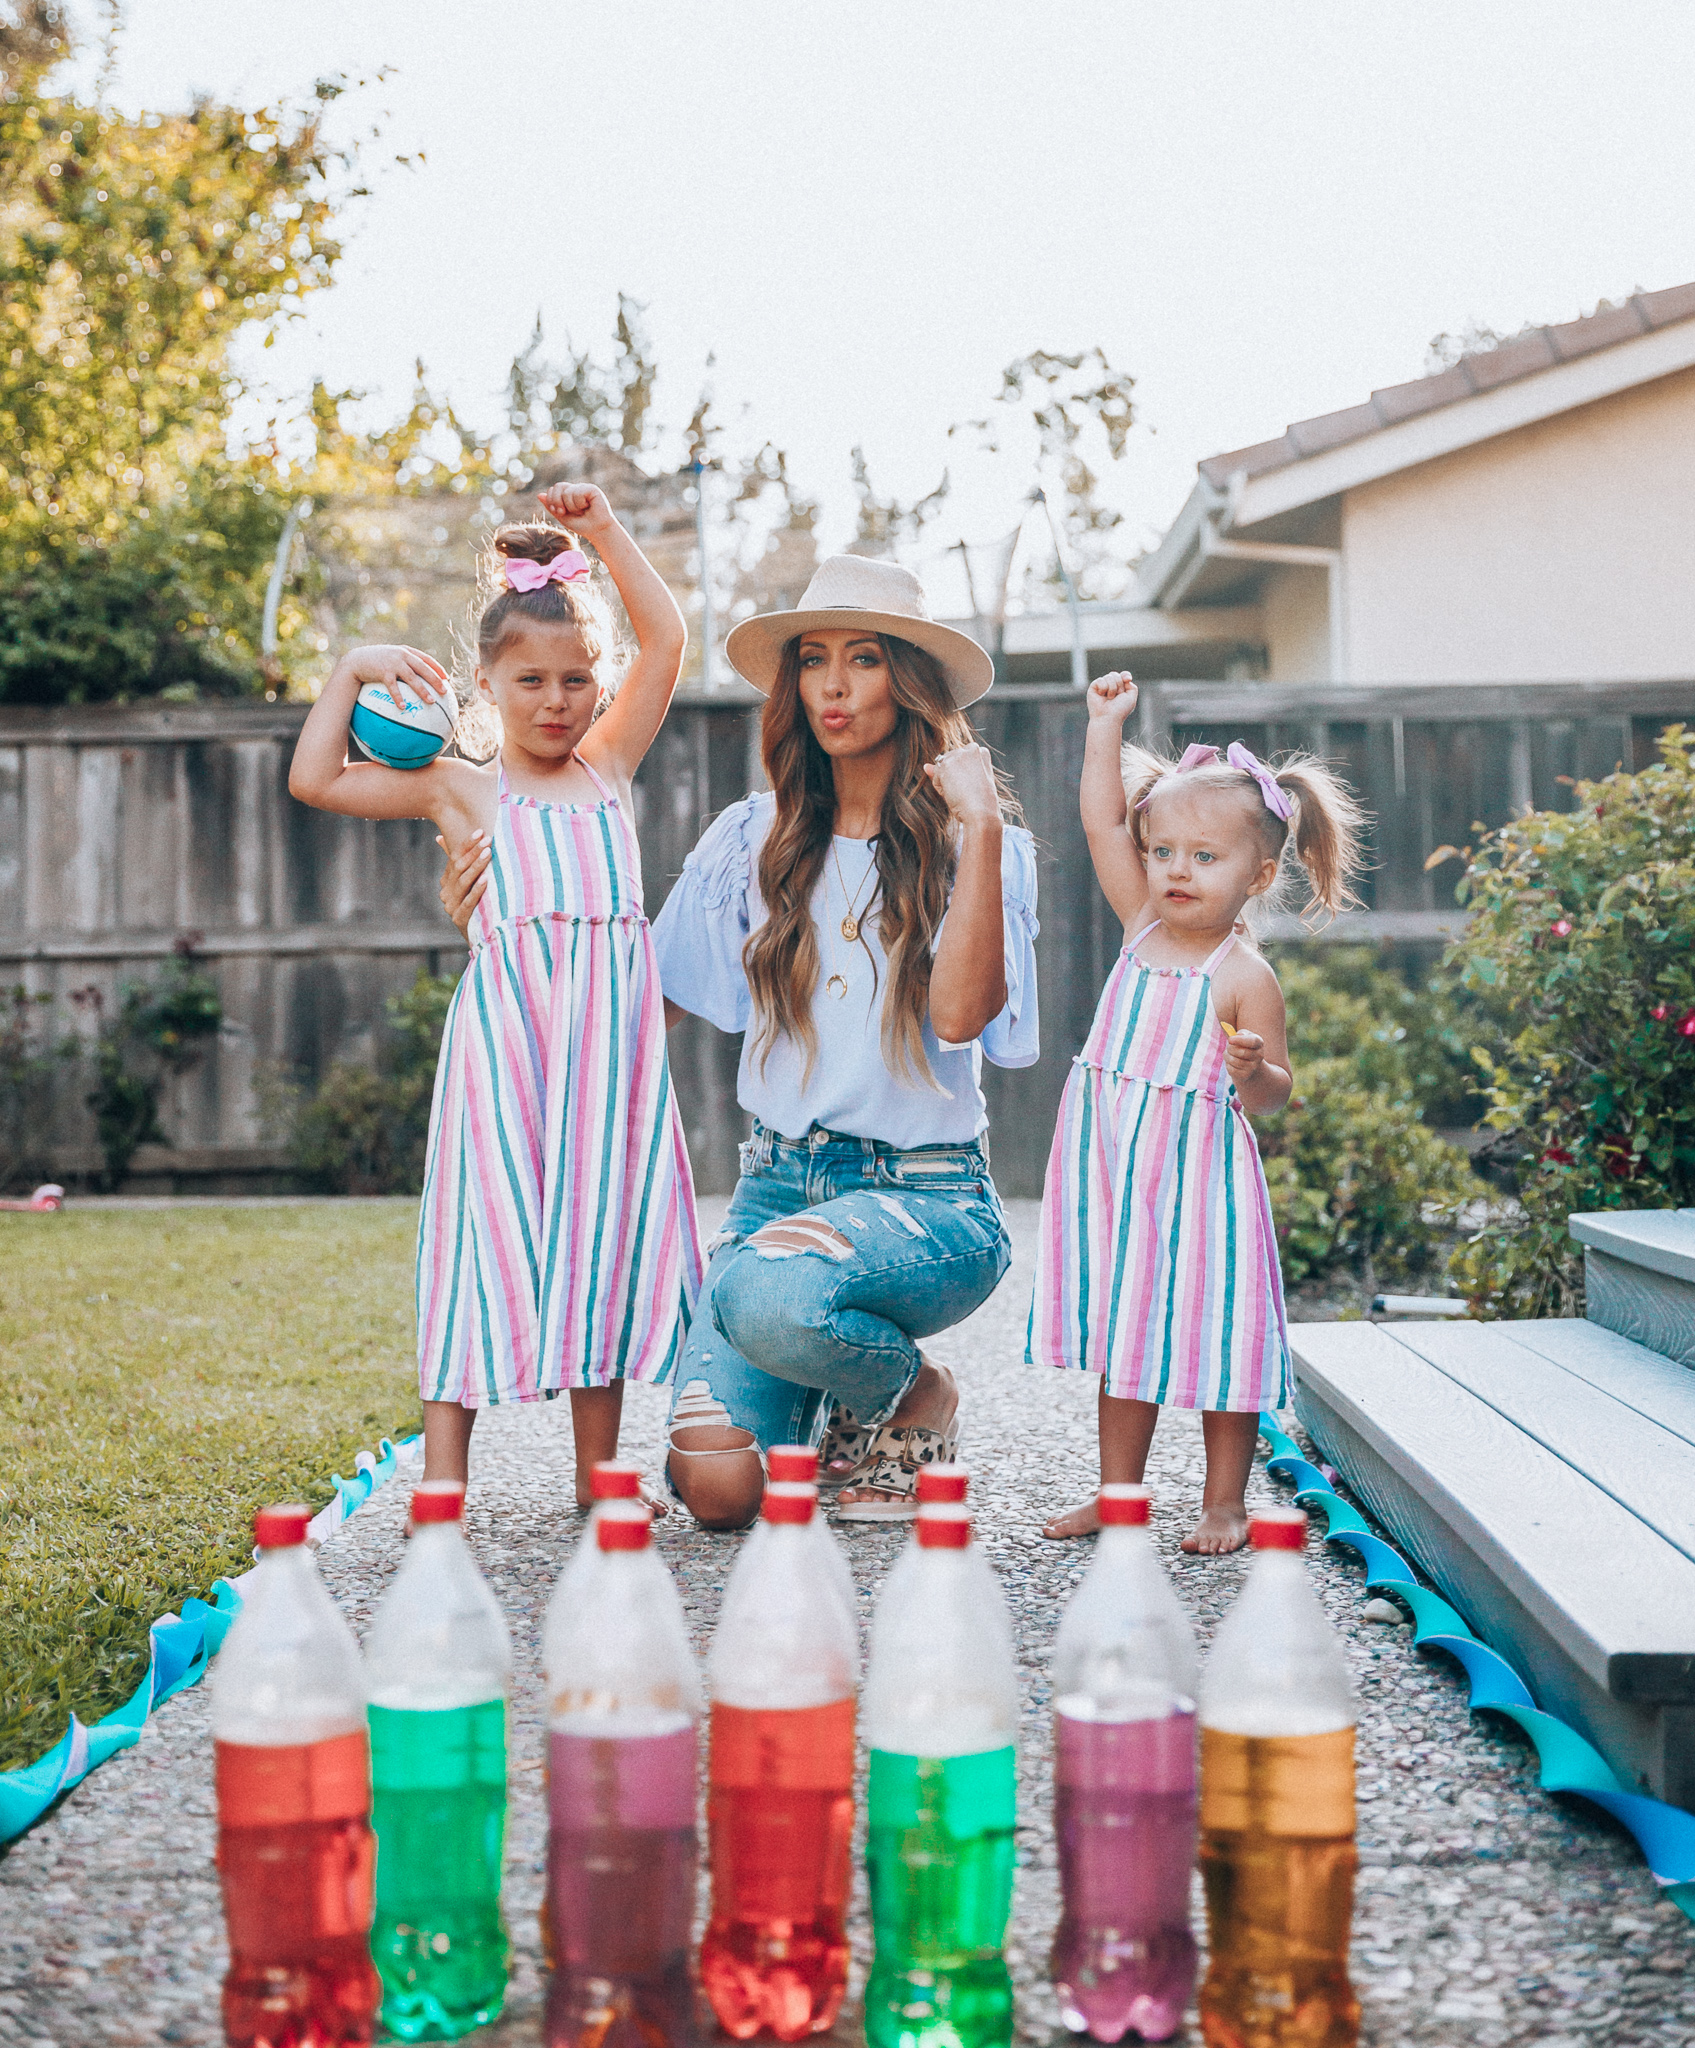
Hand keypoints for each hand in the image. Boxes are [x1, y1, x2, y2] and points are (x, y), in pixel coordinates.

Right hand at [336, 644, 451, 705]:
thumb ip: (403, 665)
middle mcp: (402, 655)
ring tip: (431, 702)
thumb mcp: (390, 659)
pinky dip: (399, 697)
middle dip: (435, 680)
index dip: (438, 668)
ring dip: (422, 690)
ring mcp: (393, 662)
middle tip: (444, 692)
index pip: (426, 659)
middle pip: (423, 668)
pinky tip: (403, 707)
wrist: (356, 660)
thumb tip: (417, 683)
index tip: (446, 679)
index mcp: (406, 652)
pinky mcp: (383, 672)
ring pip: (412, 677)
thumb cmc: (375, 663)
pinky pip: (394, 687)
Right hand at [438, 832, 490, 937]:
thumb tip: (439, 837)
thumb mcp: (468, 882)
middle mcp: (446, 893)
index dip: (467, 844)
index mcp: (447, 881)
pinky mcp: (459, 919)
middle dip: (474, 852)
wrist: (481, 936)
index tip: (480, 831)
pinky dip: (478, 889)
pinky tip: (487, 879)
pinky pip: (469, 902)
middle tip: (488, 839)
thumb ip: (457, 861)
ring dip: (476, 866)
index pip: (454, 858)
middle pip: (459, 868)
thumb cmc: (477, 904)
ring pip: (463, 882)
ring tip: (488, 853)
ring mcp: (451, 906)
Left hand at [536, 482, 616, 540]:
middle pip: (558, 486)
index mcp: (567, 494)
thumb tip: (538, 495)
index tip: (559, 513)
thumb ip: (551, 506)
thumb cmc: (581, 525)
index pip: (553, 489)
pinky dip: (580, 504)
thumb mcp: (562, 517)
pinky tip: (588, 507)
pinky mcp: (592, 489)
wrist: (597, 531)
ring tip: (582, 511)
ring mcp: (583, 487)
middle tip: (565, 512)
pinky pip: (578, 493)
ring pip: (567, 492)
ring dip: (572, 507)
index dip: (552, 500)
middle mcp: (575, 488)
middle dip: (557, 502)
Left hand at [922, 742, 1000, 827]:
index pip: (960, 760)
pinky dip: (941, 789)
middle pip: (949, 762)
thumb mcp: (968, 782)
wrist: (981, 812)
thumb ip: (951, 770)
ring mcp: (958, 755)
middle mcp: (971, 749)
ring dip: (947, 783)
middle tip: (967, 790)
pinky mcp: (947, 764)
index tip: (973, 785)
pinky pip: (936, 777)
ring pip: (941, 769)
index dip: (963, 776)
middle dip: (952, 777)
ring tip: (962, 792)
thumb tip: (926, 766)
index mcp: (981, 752)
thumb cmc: (980, 802)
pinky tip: (955, 793)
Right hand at [1086, 671, 1137, 723]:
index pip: (1122, 675)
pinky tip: (1101, 696)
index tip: (1128, 679)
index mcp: (1120, 689)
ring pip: (1109, 676)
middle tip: (1117, 696)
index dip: (1125, 675)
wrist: (1108, 718)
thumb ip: (1131, 685)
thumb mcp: (1131, 697)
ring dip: (1112, 688)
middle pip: (1115, 674)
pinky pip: (1100, 680)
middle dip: (1119, 684)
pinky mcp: (1093, 687)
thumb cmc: (1120, 710)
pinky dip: (1103, 688)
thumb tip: (1124, 676)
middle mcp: (1110, 687)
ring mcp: (1101, 687)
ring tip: (1109, 698)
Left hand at [1224, 1029, 1264, 1086]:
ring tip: (1229, 1054)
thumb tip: (1233, 1036)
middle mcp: (1259, 1055)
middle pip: (1242, 1052)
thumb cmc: (1244, 1047)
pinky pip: (1231, 1070)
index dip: (1239, 1040)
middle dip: (1230, 1048)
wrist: (1251, 1066)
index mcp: (1259, 1043)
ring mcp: (1253, 1067)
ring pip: (1234, 1061)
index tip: (1230, 1039)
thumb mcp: (1244, 1037)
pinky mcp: (1245, 1076)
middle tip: (1229, 1047)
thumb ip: (1240, 1034)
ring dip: (1227, 1056)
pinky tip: (1231, 1063)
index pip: (1252, 1041)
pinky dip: (1228, 1065)